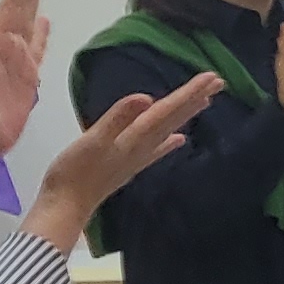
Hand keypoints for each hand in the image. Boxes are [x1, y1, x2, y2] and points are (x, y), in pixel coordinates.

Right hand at [21, 75, 225, 254]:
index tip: (212, 77)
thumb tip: (145, 98)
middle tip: (219, 80)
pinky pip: (156, 150)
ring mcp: (136, 157)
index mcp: (135, 137)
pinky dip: (169, 142)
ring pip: (168, 130)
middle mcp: (142, 147)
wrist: (65, 206)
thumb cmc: (74, 171)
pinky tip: (179, 139)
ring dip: (186, 114)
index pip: (167, 110)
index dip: (189, 93)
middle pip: (173, 118)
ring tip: (206, 101)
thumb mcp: (93, 140)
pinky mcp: (128, 166)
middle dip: (195, 98)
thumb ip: (118, 118)